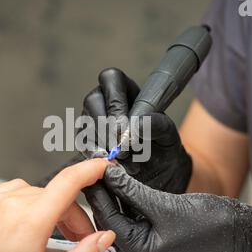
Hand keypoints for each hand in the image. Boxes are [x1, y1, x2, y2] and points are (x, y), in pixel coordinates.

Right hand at [81, 68, 191, 193]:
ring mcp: (91, 120)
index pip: (111, 78)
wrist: (157, 173)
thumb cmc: (162, 147)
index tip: (125, 127)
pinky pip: (83, 144)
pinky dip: (98, 157)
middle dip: (107, 128)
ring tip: (127, 161)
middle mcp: (104, 101)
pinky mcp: (85, 141)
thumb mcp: (168, 135)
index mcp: (125, 90)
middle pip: (92, 101)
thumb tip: (137, 124)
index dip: (115, 101)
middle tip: (122, 149)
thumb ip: (157, 124)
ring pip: (86, 124)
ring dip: (104, 144)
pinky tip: (114, 166)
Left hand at [85, 164, 251, 251]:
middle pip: (111, 217)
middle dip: (104, 192)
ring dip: (114, 192)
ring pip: (120, 214)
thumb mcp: (164, 204)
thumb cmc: (210, 223)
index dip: (99, 192)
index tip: (93, 169)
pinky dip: (127, 196)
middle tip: (96, 168)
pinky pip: (132, 213)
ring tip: (107, 170)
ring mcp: (146, 242)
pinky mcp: (153, 231)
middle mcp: (140, 251)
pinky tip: (121, 179)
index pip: (108, 219)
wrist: (237, 226)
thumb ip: (132, 190)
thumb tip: (110, 174)